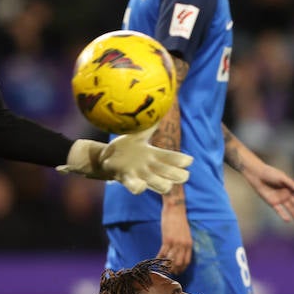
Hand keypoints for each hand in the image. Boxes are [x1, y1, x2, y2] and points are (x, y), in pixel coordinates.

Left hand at [59, 127, 191, 194]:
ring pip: (162, 186)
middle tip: (174, 172)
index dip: (184, 161)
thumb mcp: (138, 135)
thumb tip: (160, 105)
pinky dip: (139, 187)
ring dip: (162, 183)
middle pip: (175, 176)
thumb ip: (149, 125)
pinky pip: (136, 188)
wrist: (106, 159)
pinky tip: (139, 182)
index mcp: (155, 156)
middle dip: (179, 175)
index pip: (176, 159)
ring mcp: (141, 175)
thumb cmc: (125, 148)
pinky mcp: (127, 180)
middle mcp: (151, 168)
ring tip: (155, 177)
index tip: (188, 160)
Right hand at [159, 205, 192, 272]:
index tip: (178, 271)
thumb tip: (180, 252)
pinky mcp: (167, 240)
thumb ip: (184, 243)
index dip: (182, 268)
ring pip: (171, 260)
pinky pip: (163, 253)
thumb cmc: (179, 220)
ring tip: (163, 269)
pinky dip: (159, 258)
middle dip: (174, 270)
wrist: (175, 210)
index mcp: (189, 244)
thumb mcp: (186, 233)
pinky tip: (156, 260)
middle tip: (169, 272)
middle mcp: (183, 245)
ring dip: (166, 266)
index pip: (187, 261)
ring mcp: (175, 243)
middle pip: (179, 263)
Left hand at [246, 162, 293, 222]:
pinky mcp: (272, 203)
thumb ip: (291, 184)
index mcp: (290, 186)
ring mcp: (280, 198)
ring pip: (289, 208)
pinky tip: (288, 220)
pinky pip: (279, 210)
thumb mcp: (282, 177)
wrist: (257, 175)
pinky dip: (283, 215)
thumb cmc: (270, 173)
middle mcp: (286, 193)